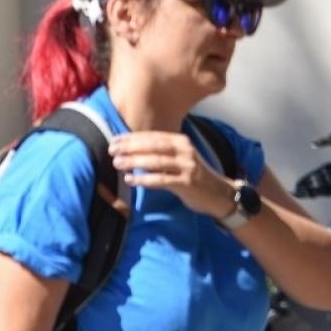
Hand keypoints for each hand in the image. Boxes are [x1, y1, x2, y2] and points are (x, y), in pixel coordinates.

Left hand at [109, 131, 233, 218]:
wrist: (218, 194)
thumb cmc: (192, 176)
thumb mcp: (179, 159)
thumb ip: (160, 154)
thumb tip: (131, 151)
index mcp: (181, 142)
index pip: (153, 137)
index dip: (132, 138)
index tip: (114, 140)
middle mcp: (185, 151)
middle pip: (153, 146)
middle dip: (130, 147)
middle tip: (112, 150)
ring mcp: (187, 166)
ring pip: (156, 161)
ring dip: (134, 162)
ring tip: (117, 164)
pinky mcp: (186, 183)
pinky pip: (161, 180)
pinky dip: (144, 180)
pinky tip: (130, 180)